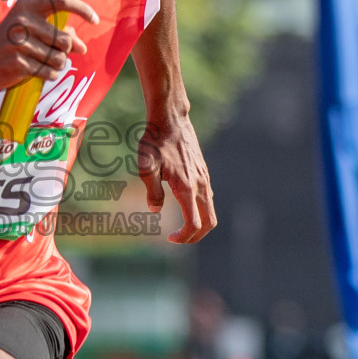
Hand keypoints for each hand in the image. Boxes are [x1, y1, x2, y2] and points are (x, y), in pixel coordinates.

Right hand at [0, 0, 97, 91]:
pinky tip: (35, 72)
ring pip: (60, 59)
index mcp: (26, 7)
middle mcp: (22, 22)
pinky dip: (49, 75)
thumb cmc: (9, 44)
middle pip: (65, 39)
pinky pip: (50, 73)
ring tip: (41, 63)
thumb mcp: (29, 30)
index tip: (95, 20)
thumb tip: (81, 45)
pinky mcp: (18, 63)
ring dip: (57, 65)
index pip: (60, 1)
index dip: (82, 9)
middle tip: (55, 54)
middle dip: (66, 50)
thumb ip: (55, 31)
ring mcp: (19, 43)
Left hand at [137, 116, 217, 242]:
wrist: (171, 119)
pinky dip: (201, 210)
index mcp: (187, 187)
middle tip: (178, 239)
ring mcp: (205, 178)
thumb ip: (152, 192)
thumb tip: (155, 211)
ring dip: (199, 223)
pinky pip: (208, 198)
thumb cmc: (155, 142)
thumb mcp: (146, 167)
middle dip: (196, 236)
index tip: (169, 238)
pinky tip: (184, 205)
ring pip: (211, 210)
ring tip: (180, 226)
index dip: (183, 236)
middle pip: (210, 222)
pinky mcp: (204, 172)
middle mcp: (200, 185)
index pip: (193, 223)